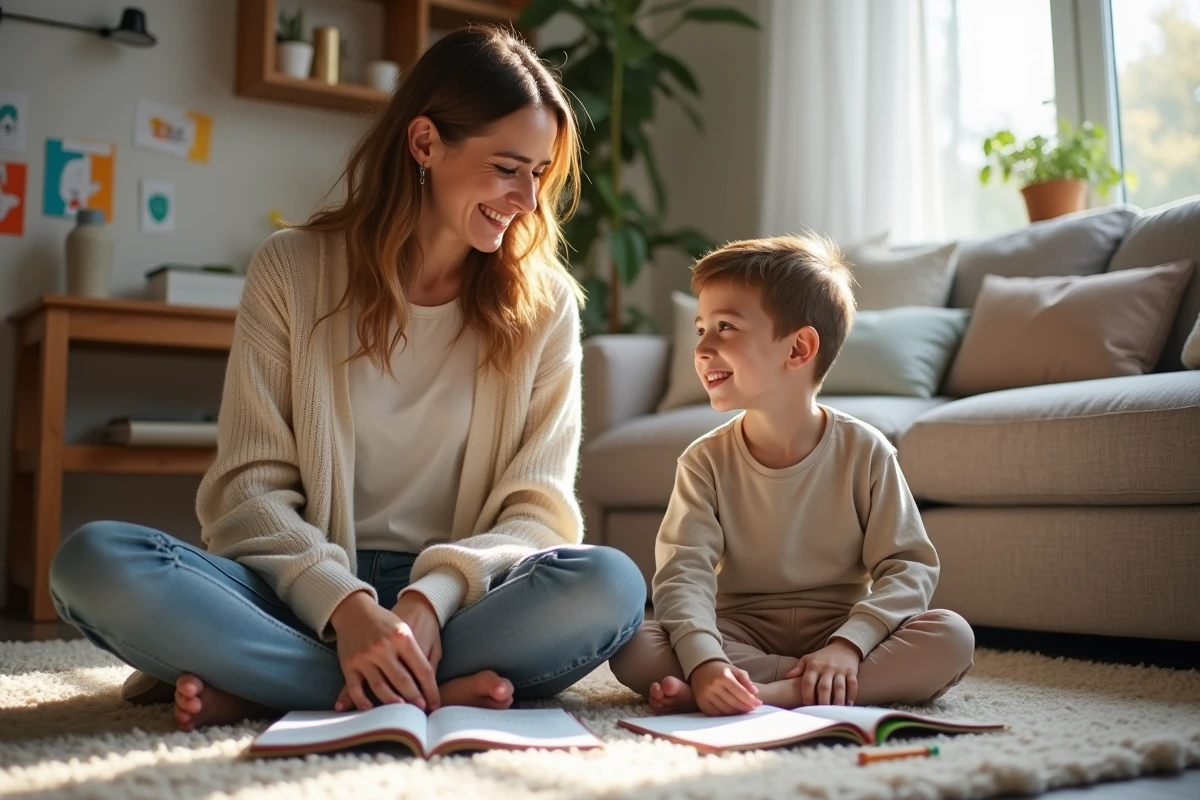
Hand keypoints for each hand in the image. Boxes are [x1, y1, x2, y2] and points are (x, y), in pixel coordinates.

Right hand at [329, 591, 438, 712]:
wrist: (356, 609)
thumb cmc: (389, 621)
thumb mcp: (410, 629)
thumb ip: (420, 652)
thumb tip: (430, 682)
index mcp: (403, 636)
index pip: (422, 669)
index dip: (431, 690)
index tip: (436, 704)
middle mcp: (383, 646)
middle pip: (402, 680)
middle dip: (414, 699)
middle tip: (421, 712)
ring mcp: (364, 656)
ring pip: (380, 686)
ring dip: (392, 702)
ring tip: (402, 714)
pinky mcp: (349, 663)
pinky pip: (355, 687)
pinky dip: (361, 701)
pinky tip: (369, 710)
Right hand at [689, 660, 759, 715]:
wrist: (700, 668)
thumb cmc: (721, 670)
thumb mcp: (734, 670)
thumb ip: (745, 680)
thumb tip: (755, 693)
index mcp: (723, 676)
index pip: (740, 692)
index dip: (751, 700)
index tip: (758, 703)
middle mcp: (713, 686)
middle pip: (733, 702)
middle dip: (745, 707)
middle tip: (753, 709)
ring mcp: (706, 695)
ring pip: (725, 710)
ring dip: (737, 712)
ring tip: (744, 711)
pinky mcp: (701, 703)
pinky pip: (716, 714)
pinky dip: (726, 715)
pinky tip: (732, 713)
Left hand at [784, 638, 861, 705]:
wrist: (843, 646)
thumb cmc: (822, 657)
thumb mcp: (808, 659)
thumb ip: (798, 669)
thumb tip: (786, 677)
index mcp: (814, 665)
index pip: (808, 682)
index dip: (807, 695)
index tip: (807, 707)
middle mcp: (827, 668)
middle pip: (824, 687)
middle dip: (822, 701)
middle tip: (822, 713)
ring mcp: (840, 670)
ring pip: (839, 686)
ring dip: (838, 699)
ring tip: (836, 711)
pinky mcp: (852, 671)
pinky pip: (853, 684)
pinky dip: (852, 694)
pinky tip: (849, 705)